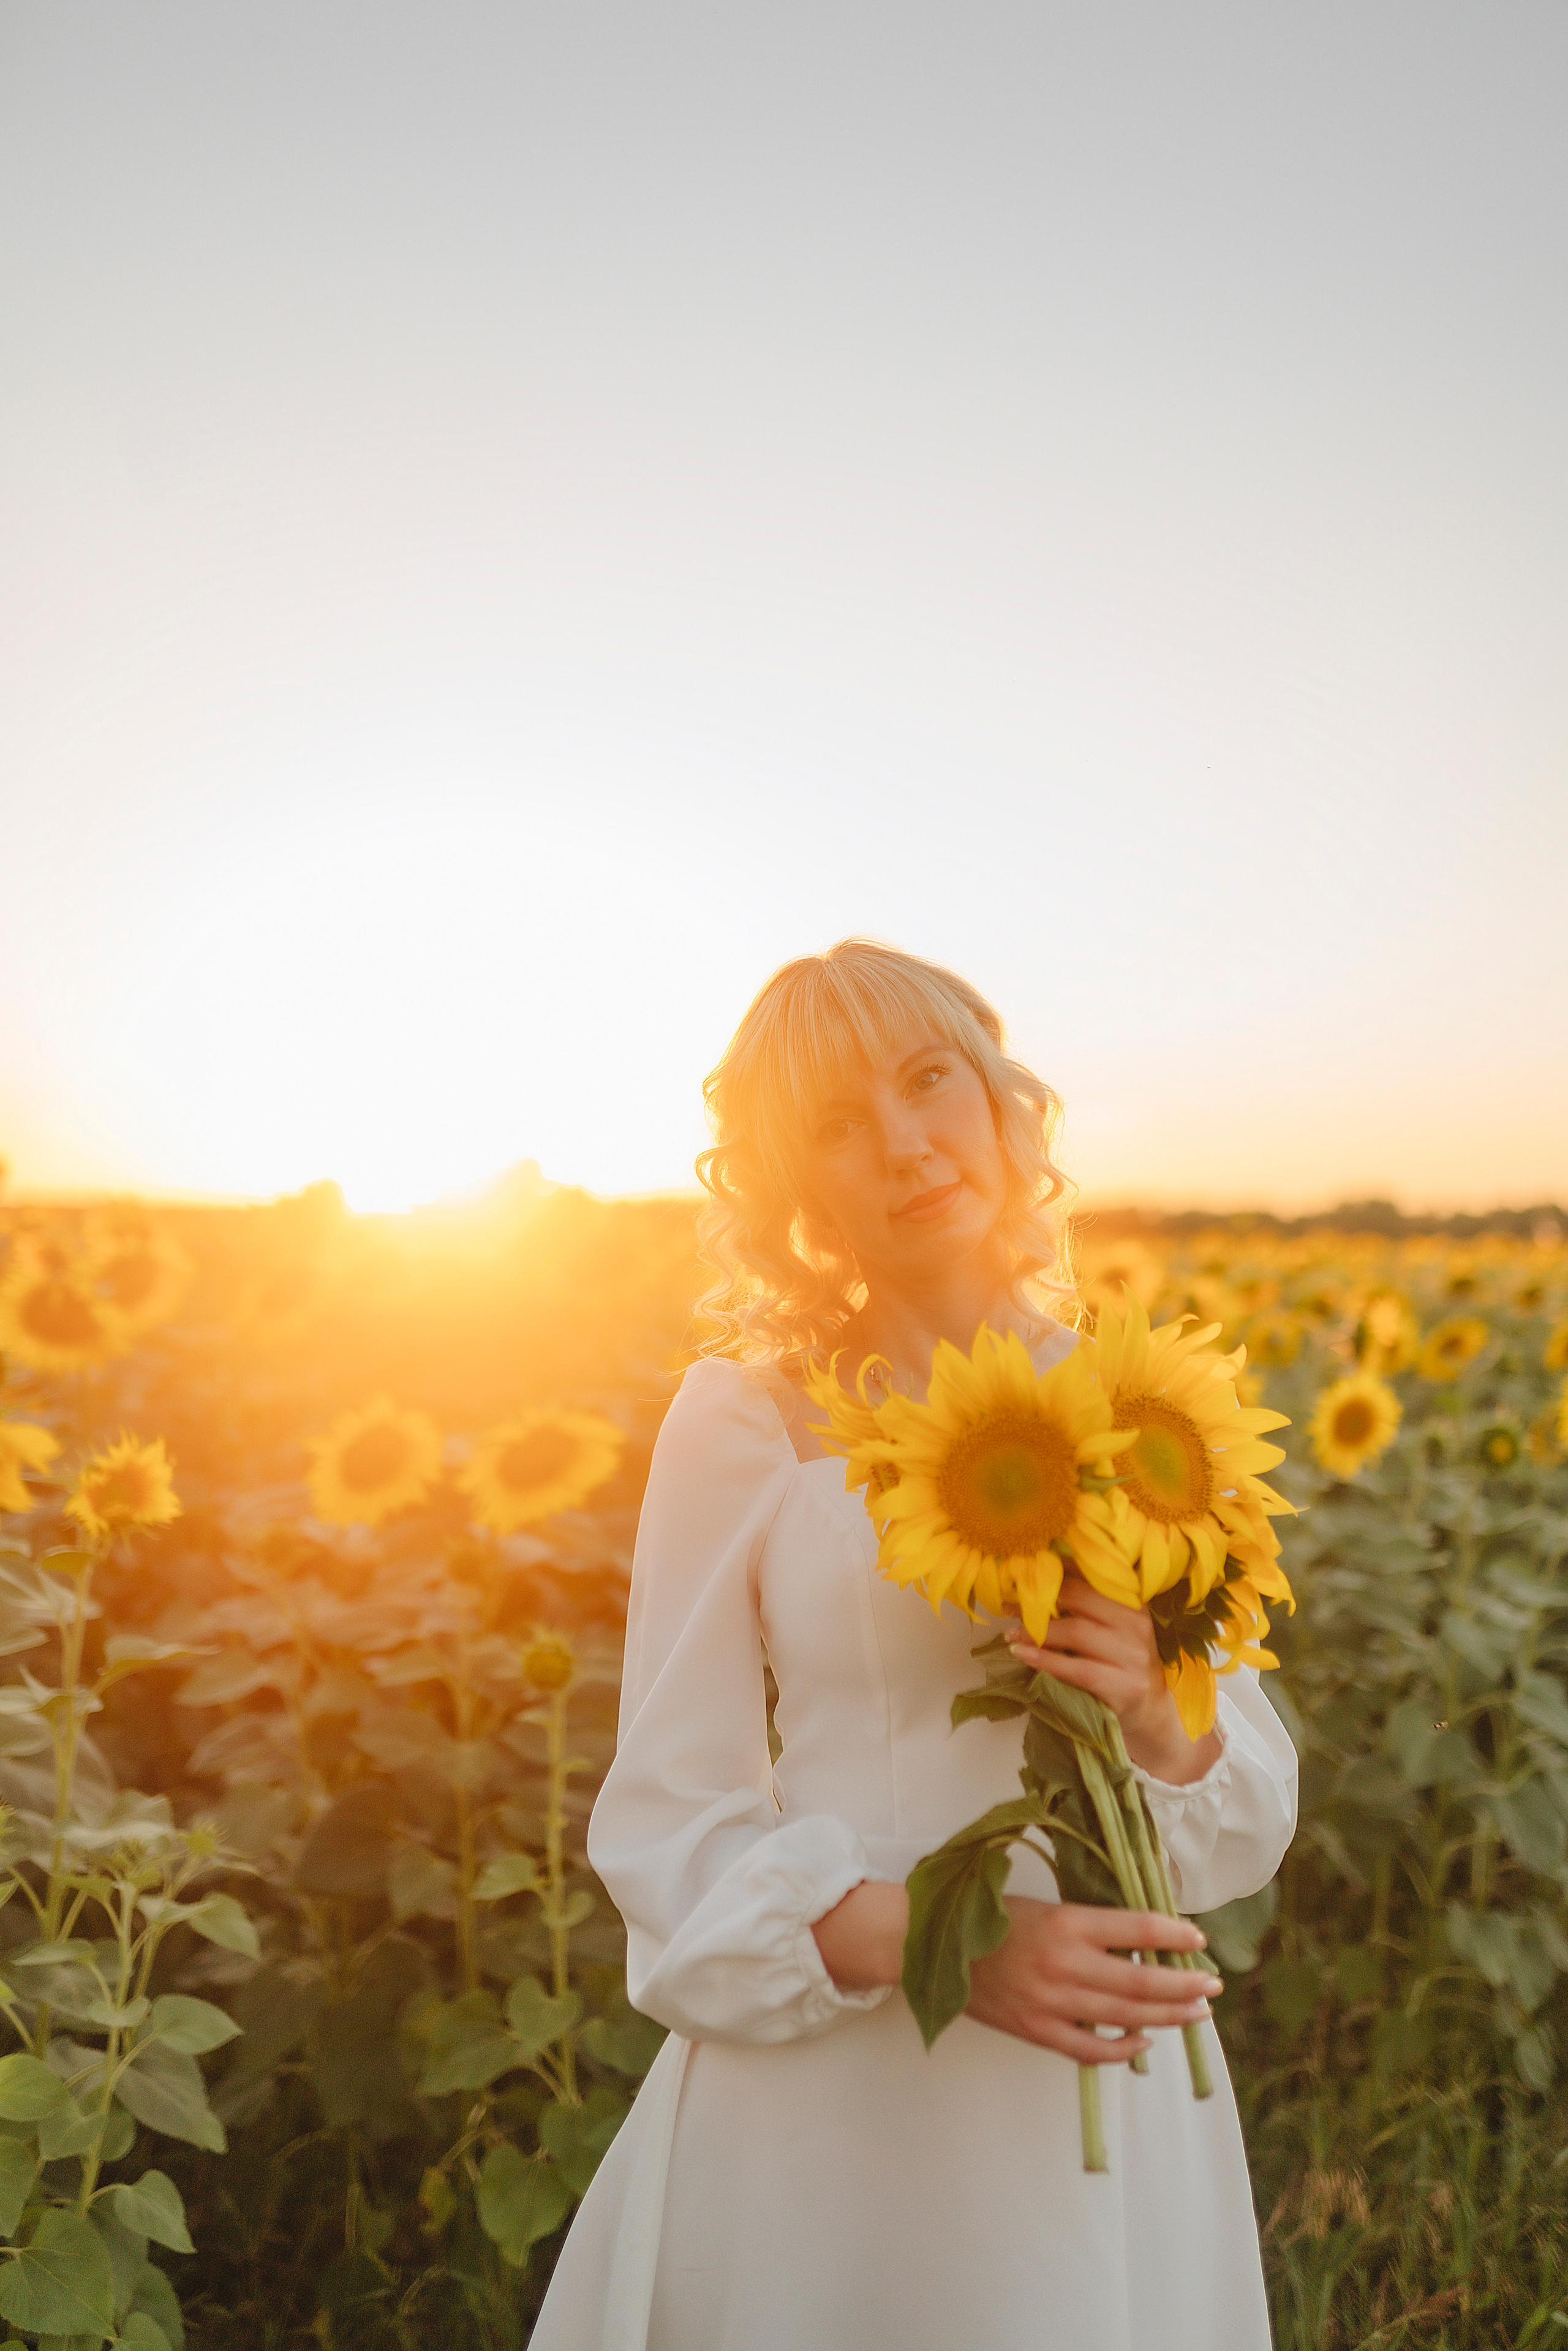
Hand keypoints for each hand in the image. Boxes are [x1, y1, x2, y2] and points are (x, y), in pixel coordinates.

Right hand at [965, 1895, 1219, 2063]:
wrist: (938, 1949)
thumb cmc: (992, 1921)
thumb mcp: (1044, 1907)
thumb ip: (1088, 1924)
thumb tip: (1141, 1938)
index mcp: (1067, 1922)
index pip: (1137, 1928)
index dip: (1174, 1934)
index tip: (1198, 1939)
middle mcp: (1065, 1963)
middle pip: (1142, 1980)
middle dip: (1185, 1985)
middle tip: (1213, 1986)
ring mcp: (1053, 2002)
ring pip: (1126, 2015)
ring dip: (1168, 2016)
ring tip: (1196, 2013)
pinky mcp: (1038, 2031)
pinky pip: (1092, 2048)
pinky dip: (1123, 2049)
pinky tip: (1144, 2042)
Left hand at [1004, 1574, 1221, 1784]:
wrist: (1147, 1707)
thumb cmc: (1118, 1659)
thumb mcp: (1111, 1626)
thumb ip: (1084, 1605)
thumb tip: (1034, 1583)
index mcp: (1132, 1602)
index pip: (1089, 1577)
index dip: (1052, 1577)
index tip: (1022, 1580)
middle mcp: (1136, 1625)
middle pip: (1081, 1598)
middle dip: (1040, 1601)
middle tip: (1010, 1607)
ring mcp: (1132, 1657)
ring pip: (1077, 1632)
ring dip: (1037, 1632)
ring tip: (1012, 1635)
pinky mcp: (1123, 1687)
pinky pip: (1077, 1670)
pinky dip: (1046, 1661)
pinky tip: (1024, 1654)